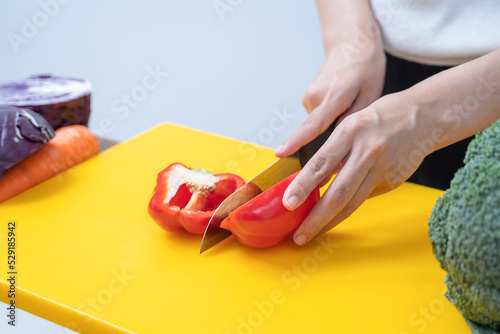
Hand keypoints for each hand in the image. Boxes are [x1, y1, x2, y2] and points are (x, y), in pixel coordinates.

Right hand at [275, 31, 385, 156]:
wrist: (352, 44)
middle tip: (349, 125)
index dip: (296, 141)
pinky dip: (328, 117)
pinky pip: (317, 118)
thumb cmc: (366, 69)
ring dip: (331, 125)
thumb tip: (337, 148)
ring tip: (348, 106)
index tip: (280, 152)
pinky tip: (340, 105)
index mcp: (335, 95)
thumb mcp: (370, 96)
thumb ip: (352, 123)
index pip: (312, 124)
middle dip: (329, 140)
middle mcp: (316, 96)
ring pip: (318, 125)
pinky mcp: (307, 98)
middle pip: (317, 132)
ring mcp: (308, 96)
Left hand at [282, 92, 429, 244]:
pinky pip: (366, 198)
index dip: (302, 187)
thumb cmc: (379, 118)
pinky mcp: (393, 181)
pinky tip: (336, 214)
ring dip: (330, 222)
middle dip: (315, 219)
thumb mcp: (349, 125)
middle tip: (298, 236)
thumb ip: (331, 152)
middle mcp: (367, 152)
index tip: (288, 203)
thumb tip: (312, 182)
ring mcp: (383, 169)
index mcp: (350, 132)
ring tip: (312, 233)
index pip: (320, 165)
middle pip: (338, 194)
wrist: (422, 116)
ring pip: (352, 203)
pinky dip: (349, 207)